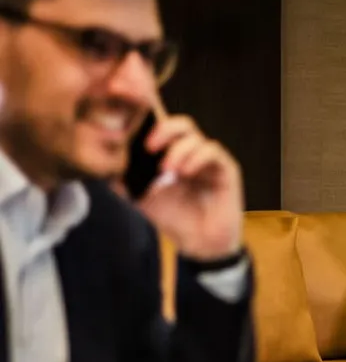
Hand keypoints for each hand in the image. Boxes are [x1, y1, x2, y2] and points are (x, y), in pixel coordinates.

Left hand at [135, 111, 244, 261]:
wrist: (199, 243)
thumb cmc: (174, 217)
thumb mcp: (140, 197)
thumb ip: (123, 178)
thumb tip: (103, 163)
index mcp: (170, 154)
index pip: (162, 127)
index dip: (150, 118)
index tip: (132, 130)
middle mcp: (191, 152)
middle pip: (180, 123)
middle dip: (162, 130)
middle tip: (148, 147)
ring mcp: (209, 159)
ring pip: (194, 135)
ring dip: (177, 150)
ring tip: (167, 171)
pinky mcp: (226, 168)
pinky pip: (212, 150)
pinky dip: (196, 157)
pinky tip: (185, 172)